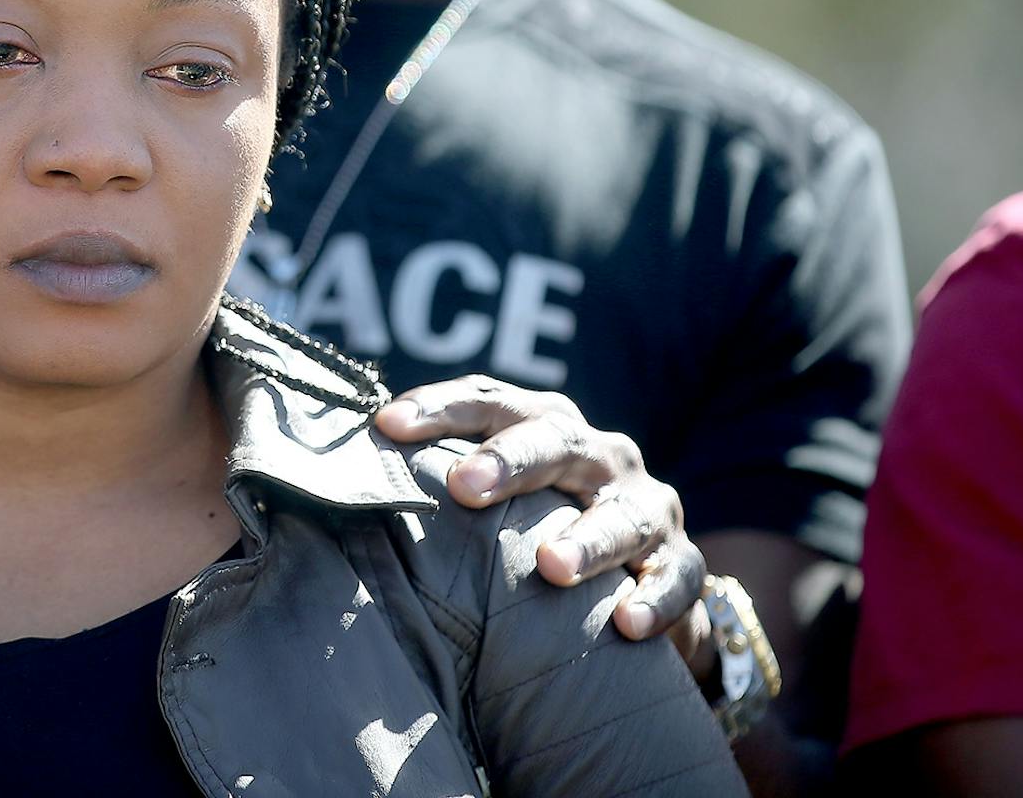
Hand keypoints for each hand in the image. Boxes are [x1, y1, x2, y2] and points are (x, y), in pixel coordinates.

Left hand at [377, 376, 707, 654]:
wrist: (640, 584)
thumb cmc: (539, 529)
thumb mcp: (499, 503)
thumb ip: (442, 485)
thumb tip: (340, 472)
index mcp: (546, 428)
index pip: (490, 400)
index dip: (440, 409)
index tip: (386, 425)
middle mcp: (599, 456)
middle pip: (557, 441)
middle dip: (511, 460)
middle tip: (466, 485)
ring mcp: (646, 507)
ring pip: (623, 513)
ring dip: (588, 539)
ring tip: (551, 567)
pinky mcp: (682, 563)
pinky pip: (678, 579)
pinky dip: (658, 599)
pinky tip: (629, 622)